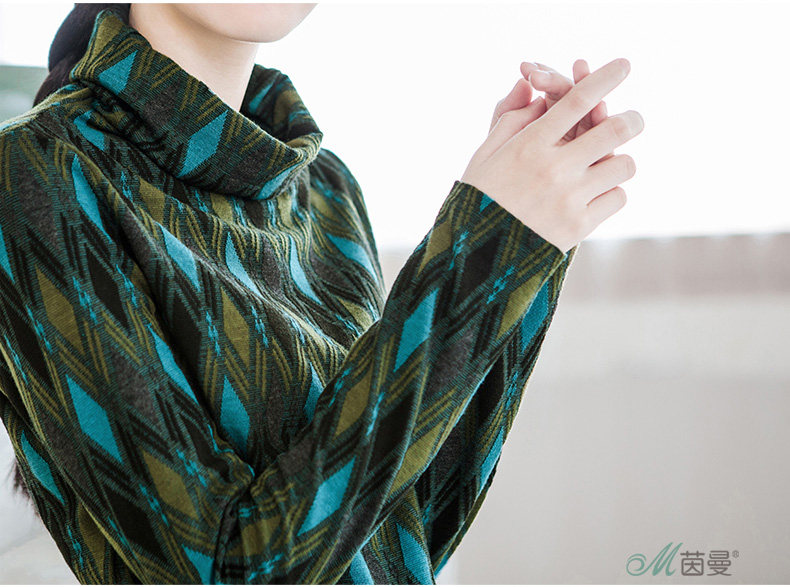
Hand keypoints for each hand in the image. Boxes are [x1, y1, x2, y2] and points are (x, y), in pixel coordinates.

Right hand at [460, 58, 643, 253]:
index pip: (575, 101)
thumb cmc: (479, 199)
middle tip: (634, 120)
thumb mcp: (484, 155)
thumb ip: (511, 120)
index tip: (624, 64)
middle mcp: (553, 169)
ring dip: (619, 161)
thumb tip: (537, 92)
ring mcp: (569, 199)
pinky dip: (611, 192)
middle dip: (631, 120)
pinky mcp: (579, 227)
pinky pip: (617, 198)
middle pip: (614, 130)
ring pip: (623, 166)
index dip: (604, 78)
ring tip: (607, 164)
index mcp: (528, 146)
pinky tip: (595, 193)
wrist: (475, 256)